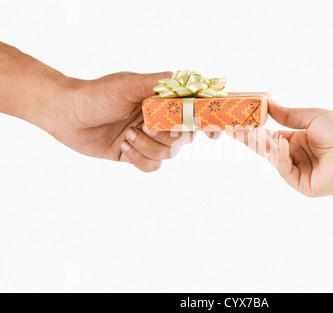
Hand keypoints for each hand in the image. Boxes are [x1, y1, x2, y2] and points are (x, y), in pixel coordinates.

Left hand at [50, 72, 195, 171]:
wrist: (66, 115)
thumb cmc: (96, 94)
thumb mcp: (128, 85)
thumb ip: (158, 83)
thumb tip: (186, 78)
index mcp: (160, 101)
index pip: (192, 112)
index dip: (205, 123)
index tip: (212, 133)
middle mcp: (158, 120)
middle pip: (184, 138)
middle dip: (166, 137)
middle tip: (145, 126)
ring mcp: (147, 139)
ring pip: (168, 155)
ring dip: (148, 147)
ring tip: (126, 136)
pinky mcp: (135, 155)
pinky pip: (152, 167)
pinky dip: (140, 160)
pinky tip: (123, 148)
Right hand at [230, 100, 332, 196]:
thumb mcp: (312, 117)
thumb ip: (287, 114)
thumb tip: (267, 103)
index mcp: (297, 139)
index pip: (269, 134)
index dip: (254, 127)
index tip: (237, 119)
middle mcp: (294, 155)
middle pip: (265, 147)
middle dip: (248, 137)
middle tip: (229, 127)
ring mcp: (296, 170)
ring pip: (271, 157)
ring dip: (261, 144)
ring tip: (247, 131)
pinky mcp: (300, 183)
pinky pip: (283, 169)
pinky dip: (280, 156)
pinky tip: (280, 144)